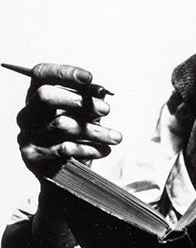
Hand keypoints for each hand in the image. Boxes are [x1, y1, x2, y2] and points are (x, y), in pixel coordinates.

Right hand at [15, 63, 120, 178]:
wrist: (64, 174)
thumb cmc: (75, 137)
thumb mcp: (83, 115)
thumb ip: (89, 100)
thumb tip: (101, 91)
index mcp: (36, 97)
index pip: (42, 74)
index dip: (64, 72)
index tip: (89, 77)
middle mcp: (27, 114)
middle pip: (45, 96)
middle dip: (79, 100)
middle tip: (106, 110)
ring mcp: (28, 135)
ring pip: (62, 125)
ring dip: (95, 130)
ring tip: (116, 137)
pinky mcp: (34, 156)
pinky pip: (65, 148)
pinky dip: (90, 149)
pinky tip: (104, 149)